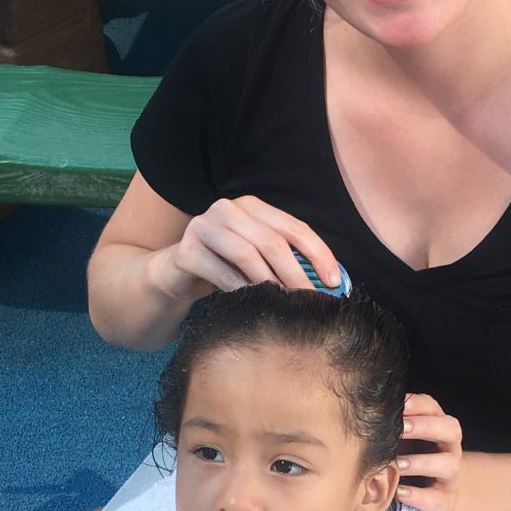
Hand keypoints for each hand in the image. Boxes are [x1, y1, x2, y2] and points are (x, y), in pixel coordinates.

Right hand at [155, 195, 343, 302]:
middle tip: (311, 301)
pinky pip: (221, 272)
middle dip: (296, 274)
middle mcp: (227, 209)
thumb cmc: (225, 267)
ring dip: (270, 283)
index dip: (318, 253)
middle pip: (272, 241)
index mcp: (252, 206)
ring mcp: (203, 226)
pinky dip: (241, 290)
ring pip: (247, 255)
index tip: (334, 281)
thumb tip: (329, 283)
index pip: (293, 227)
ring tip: (286, 304)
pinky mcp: (186, 249)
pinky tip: (254, 303)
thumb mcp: (257, 258)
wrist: (176, 274)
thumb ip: (286, 260)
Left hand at [394, 392, 463, 510]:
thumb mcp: (407, 439)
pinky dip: (418, 496)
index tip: (399, 405)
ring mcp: (450, 474)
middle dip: (425, 427)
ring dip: (422, 463)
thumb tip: (366, 411)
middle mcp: (450, 447)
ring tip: (399, 464)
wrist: (437, 494)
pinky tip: (399, 493)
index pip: (434, 409)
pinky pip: (436, 498)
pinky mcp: (444, 500)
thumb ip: (394, 425)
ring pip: (448, 464)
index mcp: (439, 426)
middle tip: (401, 428)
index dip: (418, 405)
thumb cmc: (415, 458)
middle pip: (450, 430)